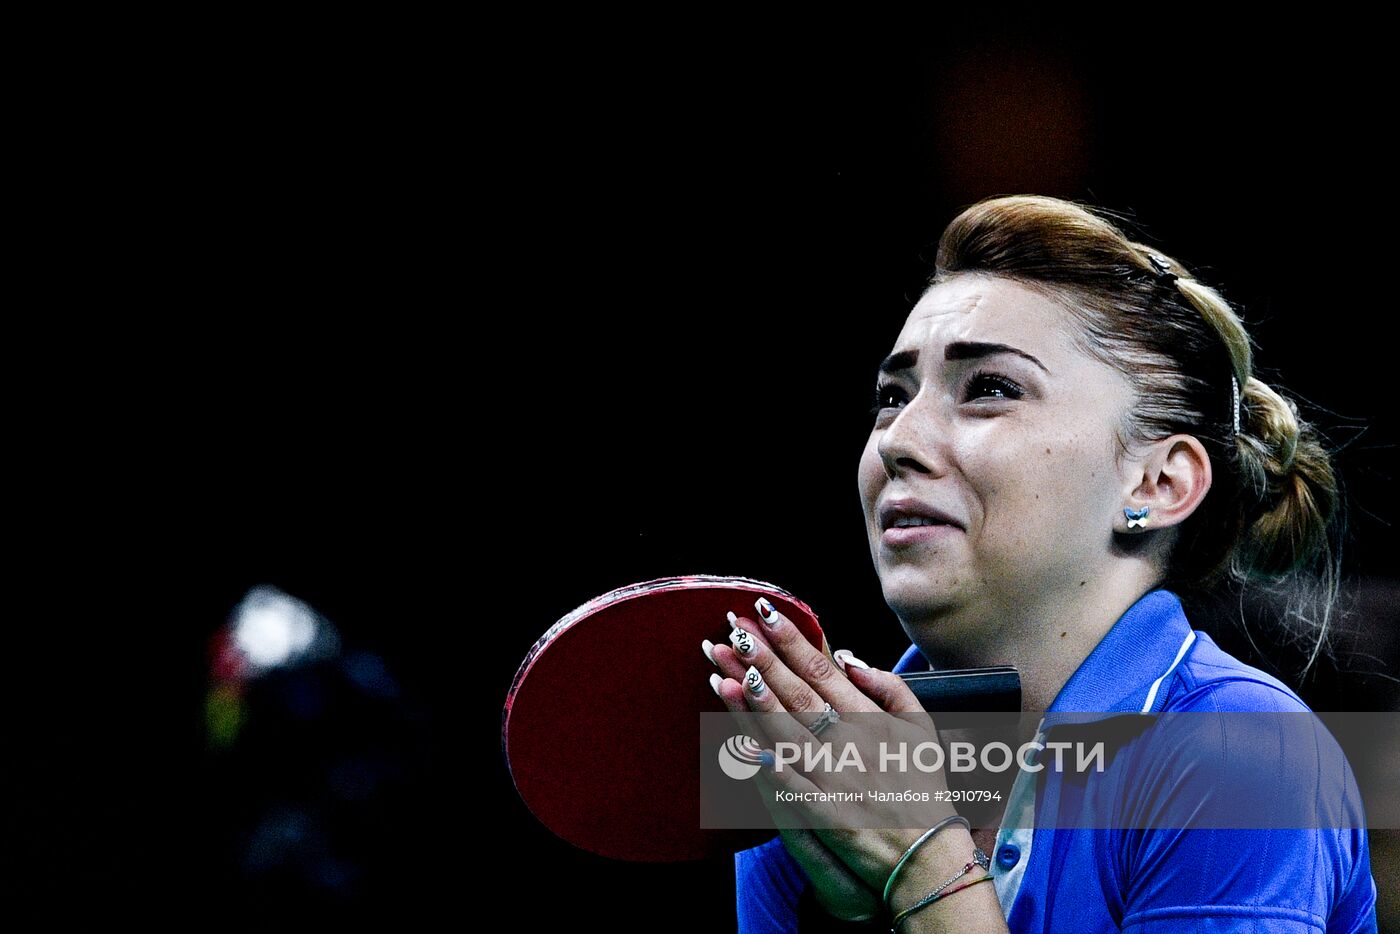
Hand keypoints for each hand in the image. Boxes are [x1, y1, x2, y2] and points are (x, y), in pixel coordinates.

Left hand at [708, 598, 960, 921]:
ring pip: (786, 731)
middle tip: (733, 630)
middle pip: (798, 693)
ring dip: (753, 699)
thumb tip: (849, 658)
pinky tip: (737, 740)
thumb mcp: (921, 728)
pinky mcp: (823, 814)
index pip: (823, 670)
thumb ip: (891, 687)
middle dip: (763, 659)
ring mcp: (835, 779)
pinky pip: (787, 783)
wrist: (928, 855)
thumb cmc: (922, 788)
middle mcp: (852, 744)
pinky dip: (764, 762)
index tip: (765, 614)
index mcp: (872, 719)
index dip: (792, 641)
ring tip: (725, 669)